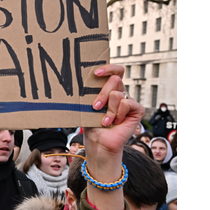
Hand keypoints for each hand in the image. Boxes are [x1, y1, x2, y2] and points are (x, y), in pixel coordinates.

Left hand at [82, 65, 143, 209]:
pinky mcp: (136, 110)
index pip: (115, 70)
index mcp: (109, 88)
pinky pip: (127, 103)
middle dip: (102, 93)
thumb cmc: (90, 123)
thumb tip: (72, 79)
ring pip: (118, 94)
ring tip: (104, 120)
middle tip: (95, 106)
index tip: (95, 73)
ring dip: (108, 109)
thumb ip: (88, 92)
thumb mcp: (86, 104)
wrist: (98, 141)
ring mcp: (128, 101)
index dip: (108, 68)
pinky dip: (117, 114)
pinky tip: (113, 123)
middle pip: (116, 79)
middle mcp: (120, 92)